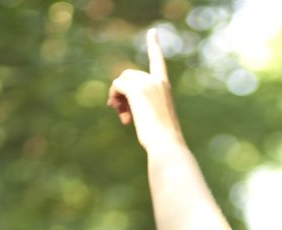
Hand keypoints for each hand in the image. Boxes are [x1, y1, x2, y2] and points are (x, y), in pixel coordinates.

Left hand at [107, 28, 182, 148]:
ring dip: (116, 96)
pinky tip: (120, 113)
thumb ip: (141, 105)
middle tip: (122, 113)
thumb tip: (117, 102)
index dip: (153, 45)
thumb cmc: (162, 139)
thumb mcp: (154, 118)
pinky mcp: (137, 90)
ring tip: (122, 115)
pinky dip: (113, 97)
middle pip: (129, 74)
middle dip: (122, 92)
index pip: (158, 61)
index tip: (152, 32)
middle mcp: (157, 81)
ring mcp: (147, 84)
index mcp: (164, 87)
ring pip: (122, 80)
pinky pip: (117, 85)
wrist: (167, 145)